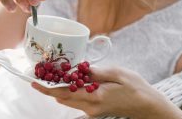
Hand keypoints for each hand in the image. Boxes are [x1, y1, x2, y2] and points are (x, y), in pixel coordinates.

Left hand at [31, 67, 180, 118]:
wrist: (147, 105)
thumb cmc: (135, 88)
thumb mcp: (117, 73)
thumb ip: (95, 72)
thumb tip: (79, 70)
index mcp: (95, 98)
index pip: (64, 94)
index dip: (48, 88)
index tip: (34, 82)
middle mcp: (91, 108)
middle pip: (63, 98)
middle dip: (51, 87)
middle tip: (44, 74)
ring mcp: (93, 111)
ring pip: (69, 100)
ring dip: (61, 89)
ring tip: (57, 75)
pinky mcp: (96, 110)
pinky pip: (78, 101)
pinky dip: (71, 92)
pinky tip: (74, 81)